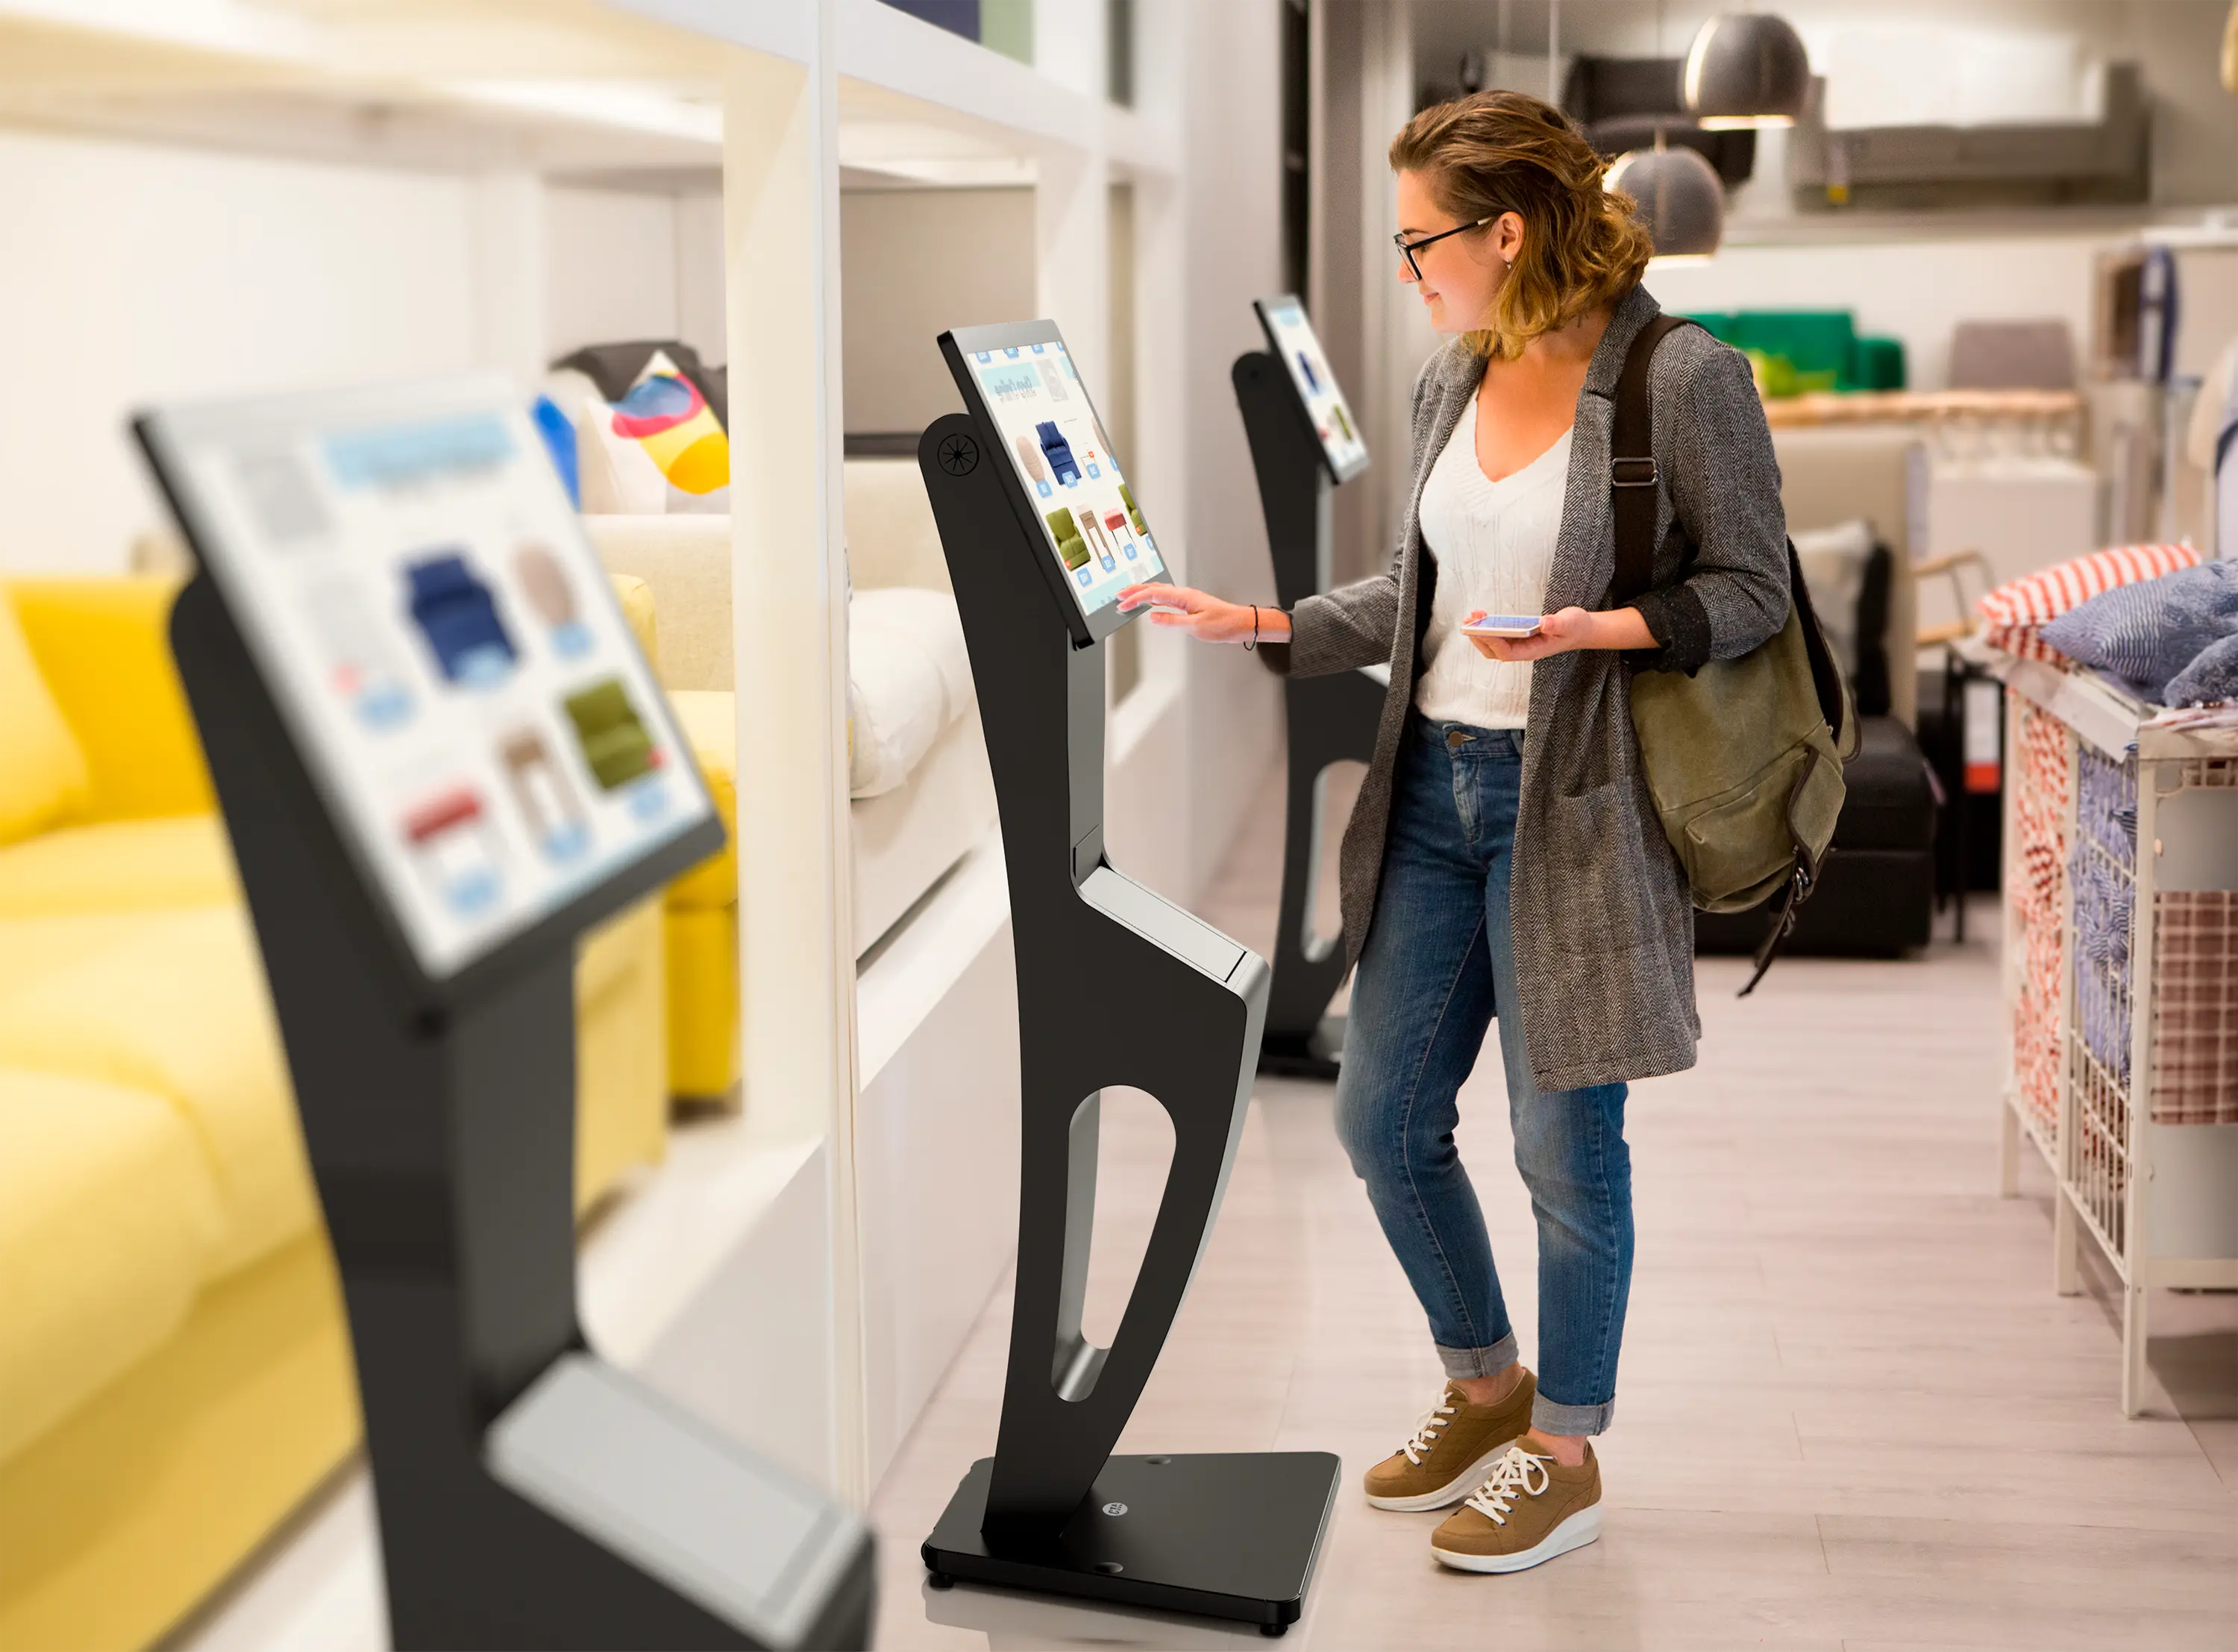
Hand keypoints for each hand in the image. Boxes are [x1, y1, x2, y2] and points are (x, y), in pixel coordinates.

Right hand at [1117, 583, 1290, 645]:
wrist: (1241, 623)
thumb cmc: (1224, 624)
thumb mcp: (1195, 627)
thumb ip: (1172, 621)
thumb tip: (1153, 616)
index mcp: (1184, 597)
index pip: (1153, 595)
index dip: (1135, 599)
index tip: (1122, 604)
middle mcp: (1184, 594)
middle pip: (1154, 588)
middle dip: (1134, 591)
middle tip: (1118, 595)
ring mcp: (1187, 598)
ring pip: (1159, 591)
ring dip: (1143, 593)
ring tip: (1129, 596)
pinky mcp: (1190, 604)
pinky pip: (1167, 597)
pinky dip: (1154, 598)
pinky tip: (1150, 602)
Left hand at [1462, 605, 1648, 661]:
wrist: (1580, 629)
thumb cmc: (1575, 627)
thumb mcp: (1571, 622)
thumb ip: (1558, 624)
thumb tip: (1544, 623)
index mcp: (1534, 651)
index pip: (1508, 653)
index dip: (1493, 642)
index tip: (1482, 630)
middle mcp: (1523, 651)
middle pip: (1494, 651)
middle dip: (1479, 637)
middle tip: (1469, 621)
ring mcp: (1519, 645)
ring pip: (1492, 645)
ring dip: (1479, 633)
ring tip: (1471, 616)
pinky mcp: (1517, 637)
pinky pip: (1497, 636)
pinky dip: (1486, 628)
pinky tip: (1481, 616)